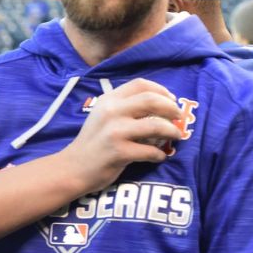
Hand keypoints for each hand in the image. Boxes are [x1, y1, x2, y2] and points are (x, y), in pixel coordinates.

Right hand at [58, 78, 181, 192]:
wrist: (73, 167)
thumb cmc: (93, 141)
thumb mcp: (103, 115)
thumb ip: (124, 106)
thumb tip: (160, 104)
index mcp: (108, 99)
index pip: (140, 85)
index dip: (161, 90)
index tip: (171, 100)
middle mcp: (111, 112)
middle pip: (152, 100)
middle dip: (172, 108)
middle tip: (179, 118)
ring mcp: (115, 132)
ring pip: (156, 125)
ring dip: (172, 131)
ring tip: (176, 136)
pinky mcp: (119, 152)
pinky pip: (151, 151)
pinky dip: (159, 154)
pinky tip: (158, 156)